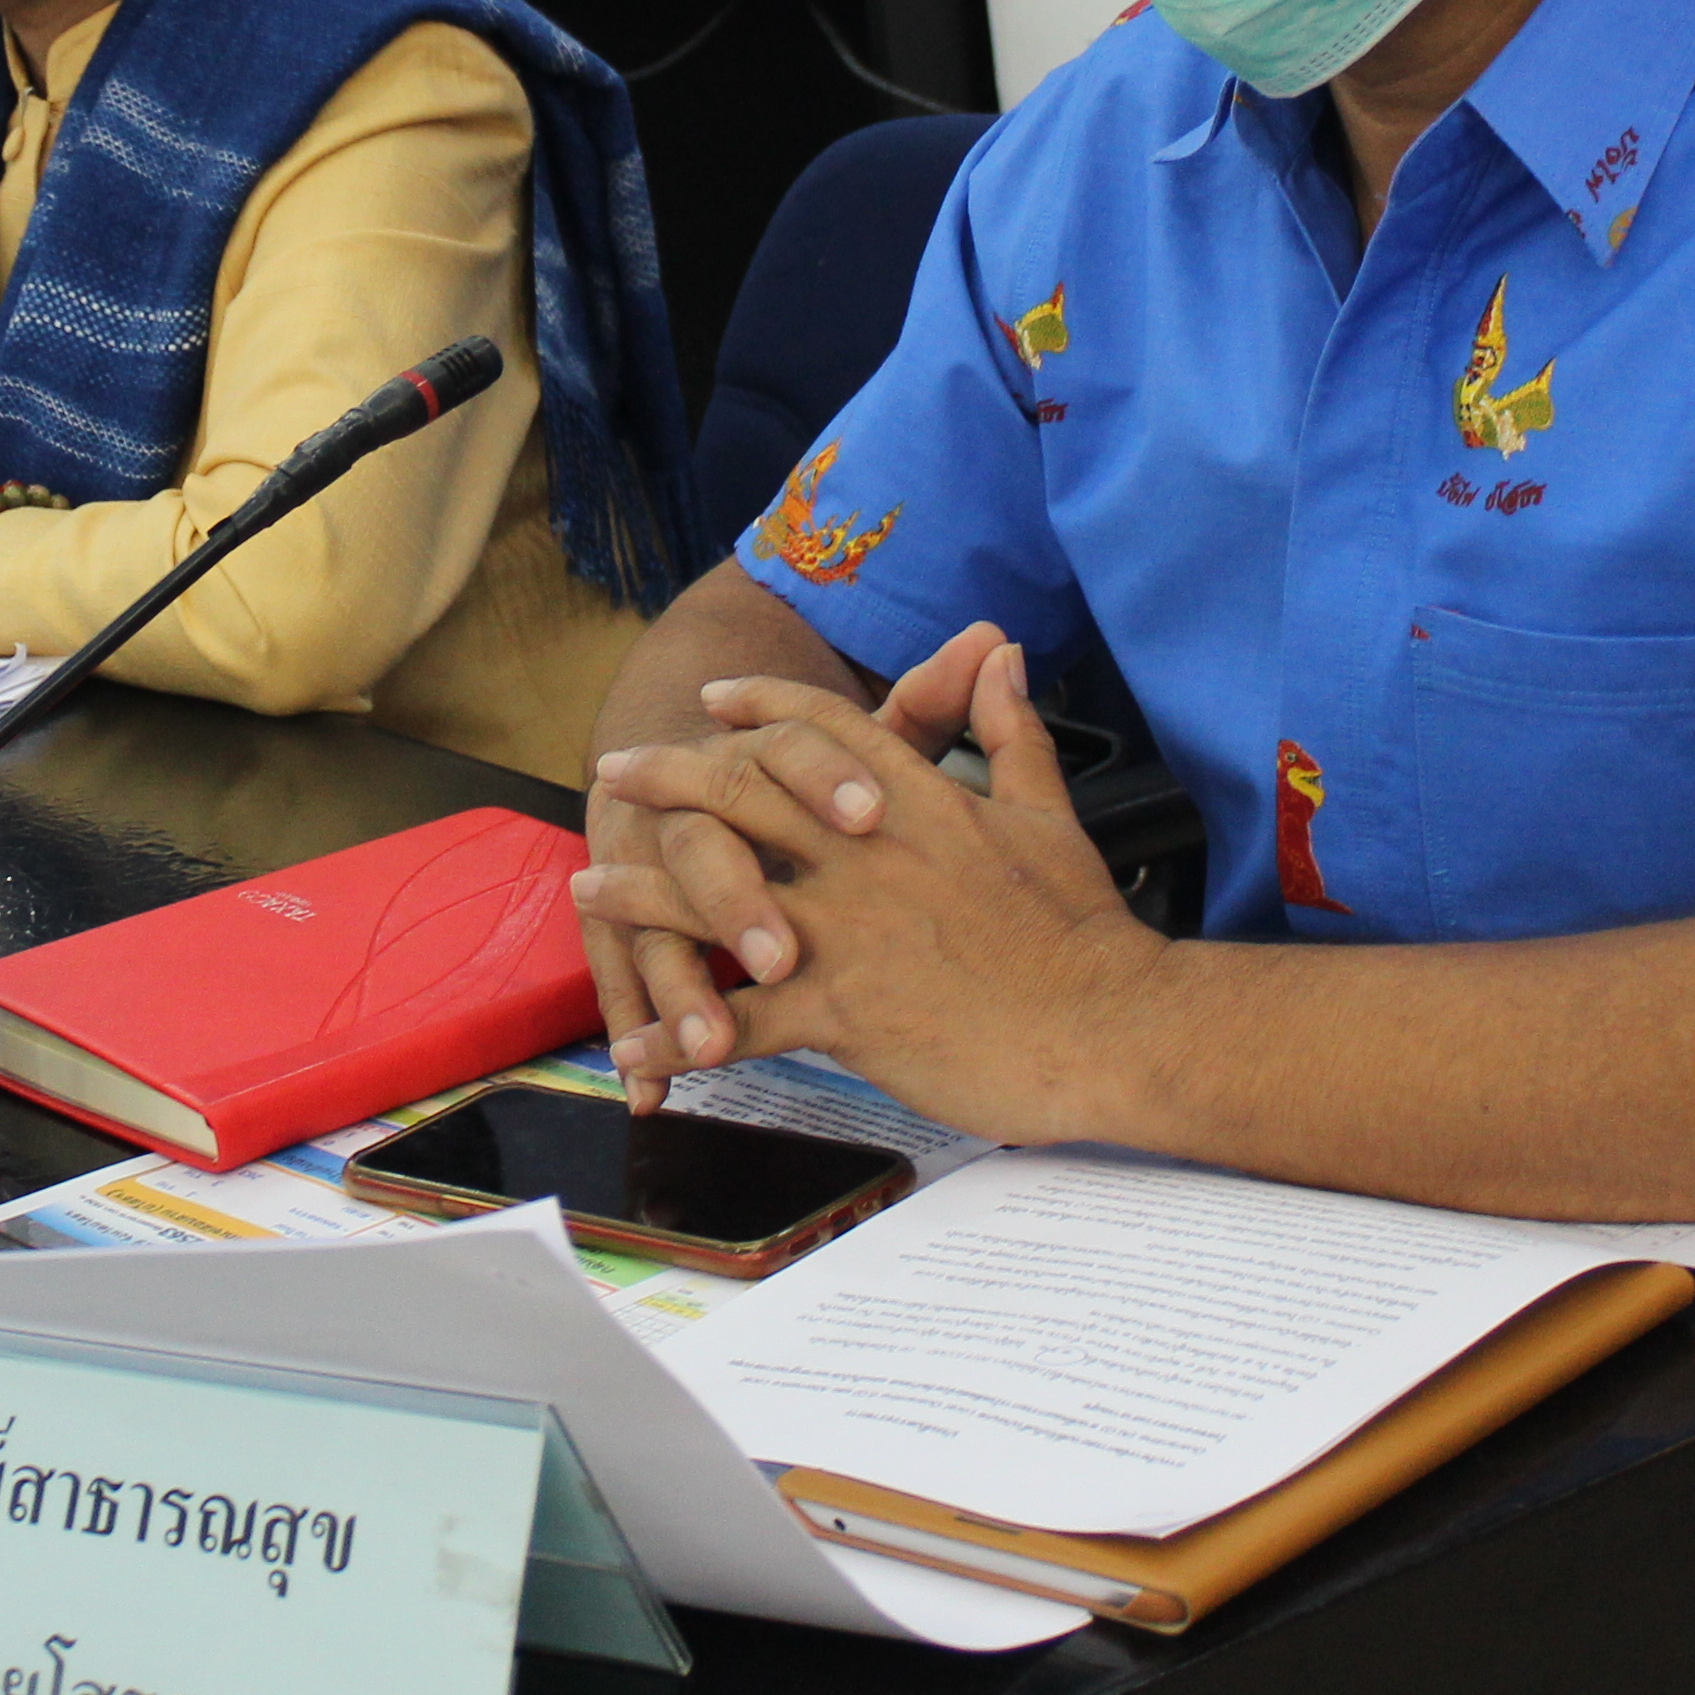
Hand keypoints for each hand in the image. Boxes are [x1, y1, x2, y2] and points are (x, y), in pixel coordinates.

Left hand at [579, 636, 1166, 1142]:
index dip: (758, 706)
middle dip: (668, 777)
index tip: (709, 698)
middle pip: (743, 794)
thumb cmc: (1085, 930)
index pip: (820, 731)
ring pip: (715, 900)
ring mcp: (848, 931)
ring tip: (585, 889)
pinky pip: (739, 1023)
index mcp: (916, 803)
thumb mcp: (1048, 814)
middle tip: (612, 771)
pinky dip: (681, 1035)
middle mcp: (867, 853)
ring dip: (642, 896)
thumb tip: (999, 649)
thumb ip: (1011, 729)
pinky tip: (637, 1045)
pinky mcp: (844, 1011)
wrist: (1109, 1028)